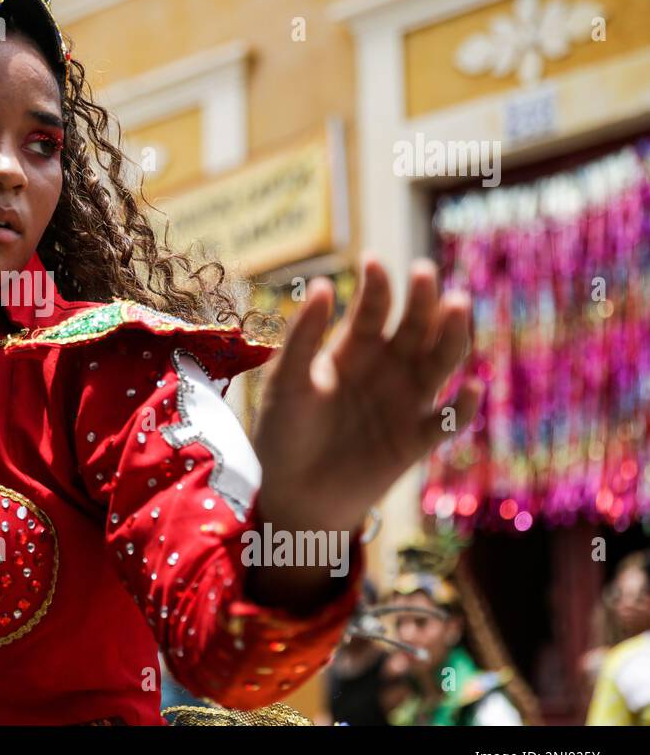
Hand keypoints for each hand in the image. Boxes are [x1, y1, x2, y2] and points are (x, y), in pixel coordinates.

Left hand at [250, 254, 482, 535]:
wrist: (292, 492)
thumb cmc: (283, 432)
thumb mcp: (286, 381)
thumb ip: (304, 337)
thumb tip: (322, 283)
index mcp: (353, 349)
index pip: (374, 309)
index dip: (377, 286)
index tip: (373, 261)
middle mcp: (387, 368)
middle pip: (415, 327)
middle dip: (423, 299)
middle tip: (425, 273)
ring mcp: (406, 401)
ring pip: (441, 362)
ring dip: (451, 335)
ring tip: (456, 307)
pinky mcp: (416, 440)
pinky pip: (448, 420)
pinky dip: (464, 406)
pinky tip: (472, 387)